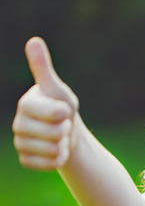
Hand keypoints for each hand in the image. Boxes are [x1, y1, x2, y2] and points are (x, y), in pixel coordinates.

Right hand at [12, 37, 79, 170]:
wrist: (65, 133)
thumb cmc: (62, 107)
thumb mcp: (57, 89)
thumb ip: (43, 69)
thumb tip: (34, 41)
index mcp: (25, 104)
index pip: (53, 112)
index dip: (64, 113)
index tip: (64, 110)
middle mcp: (18, 123)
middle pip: (54, 133)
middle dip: (66, 130)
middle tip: (62, 124)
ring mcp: (20, 142)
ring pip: (51, 150)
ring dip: (63, 145)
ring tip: (59, 137)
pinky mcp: (26, 159)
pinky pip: (48, 164)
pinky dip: (58, 159)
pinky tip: (56, 150)